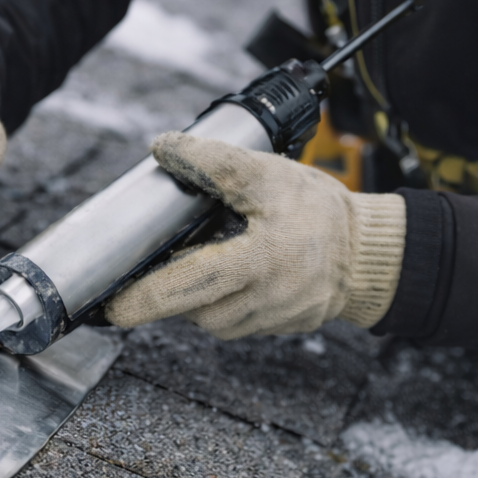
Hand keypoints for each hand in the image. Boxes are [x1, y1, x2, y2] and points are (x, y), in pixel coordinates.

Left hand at [105, 132, 405, 338]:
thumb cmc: (319, 211)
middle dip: (156, 299)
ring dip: (192, 295)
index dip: (141, 298)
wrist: (365, 251)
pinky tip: (224, 273)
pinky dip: (217, 300)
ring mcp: (267, 322)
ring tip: (199, 260)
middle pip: (187, 310)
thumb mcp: (268, 174)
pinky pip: (230, 320)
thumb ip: (215, 162)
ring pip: (206, 318)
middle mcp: (260, 302)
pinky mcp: (273, 329)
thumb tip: (164, 148)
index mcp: (256, 264)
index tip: (111, 304)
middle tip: (130, 289)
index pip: (184, 288)